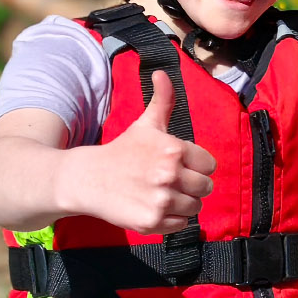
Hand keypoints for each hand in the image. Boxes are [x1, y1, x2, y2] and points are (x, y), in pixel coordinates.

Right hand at [73, 71, 216, 234]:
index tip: (178, 165)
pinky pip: (181, 224)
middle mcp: (170, 174)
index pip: (209, 165)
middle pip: (206, 188)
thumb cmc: (122, 151)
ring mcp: (161, 200)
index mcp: (174, 149)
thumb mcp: (145, 124)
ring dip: (182, 203)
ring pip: (195, 207)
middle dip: (191, 186)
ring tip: (160, 194)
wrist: (87, 179)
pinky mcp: (152, 221)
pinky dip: (171, 220)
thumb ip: (162, 100)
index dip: (196, 166)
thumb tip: (163, 73)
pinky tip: (153, 207)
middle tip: (169, 182)